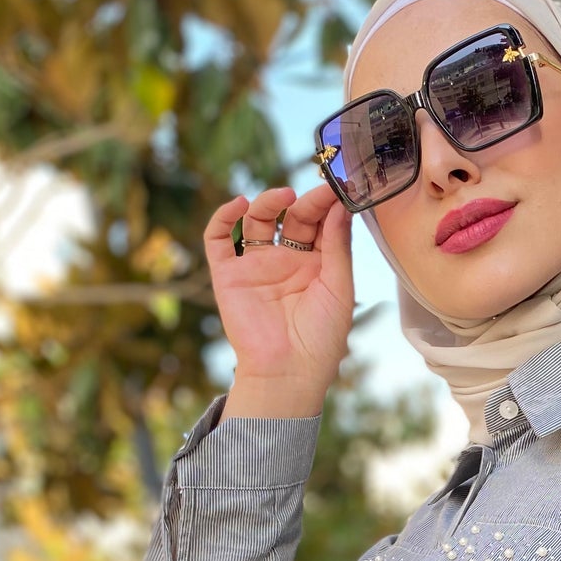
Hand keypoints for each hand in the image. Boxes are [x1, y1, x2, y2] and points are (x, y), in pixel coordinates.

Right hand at [203, 184, 354, 419]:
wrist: (288, 372)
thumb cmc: (321, 338)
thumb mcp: (340, 288)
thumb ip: (338, 246)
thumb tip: (342, 206)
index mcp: (316, 266)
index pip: (320, 223)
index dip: (327, 204)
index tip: (338, 188)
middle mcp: (286, 261)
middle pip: (291, 217)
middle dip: (305, 201)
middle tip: (319, 191)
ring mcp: (256, 266)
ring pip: (256, 220)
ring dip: (267, 202)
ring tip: (284, 196)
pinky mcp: (228, 274)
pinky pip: (219, 238)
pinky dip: (223, 217)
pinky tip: (239, 204)